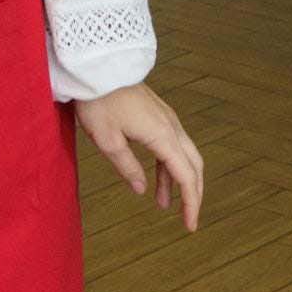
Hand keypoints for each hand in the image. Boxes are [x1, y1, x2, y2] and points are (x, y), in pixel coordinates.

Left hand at [73, 82, 202, 230]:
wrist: (98, 66)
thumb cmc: (99, 101)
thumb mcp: (107, 140)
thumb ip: (127, 167)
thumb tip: (141, 189)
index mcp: (162, 136)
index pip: (186, 176)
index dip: (191, 203)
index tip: (190, 225)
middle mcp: (171, 126)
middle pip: (193, 165)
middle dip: (193, 193)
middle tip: (188, 218)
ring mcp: (166, 118)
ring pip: (183, 154)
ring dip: (177, 179)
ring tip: (163, 203)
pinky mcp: (157, 114)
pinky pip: (171, 143)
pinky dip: (168, 164)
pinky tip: (155, 178)